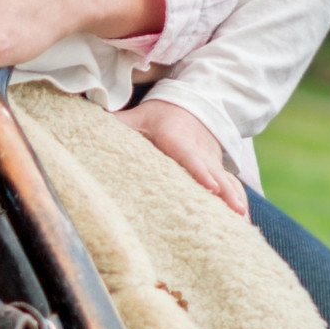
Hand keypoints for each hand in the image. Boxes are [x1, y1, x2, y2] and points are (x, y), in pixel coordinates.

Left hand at [126, 97, 247, 215]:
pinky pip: (232, 187)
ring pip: (227, 183)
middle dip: (226, 194)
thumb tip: (87, 123)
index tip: (210, 186)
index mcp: (178, 140)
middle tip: (236, 213)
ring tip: (242, 223)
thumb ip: (117, 124)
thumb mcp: (138, 116)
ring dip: (235, 202)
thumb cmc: (159, 115)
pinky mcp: (219, 172)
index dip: (200, 171)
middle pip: (215, 175)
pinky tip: (243, 223)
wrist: (192, 105)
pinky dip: (238, 202)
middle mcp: (200, 153)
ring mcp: (212, 163)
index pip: (190, 157)